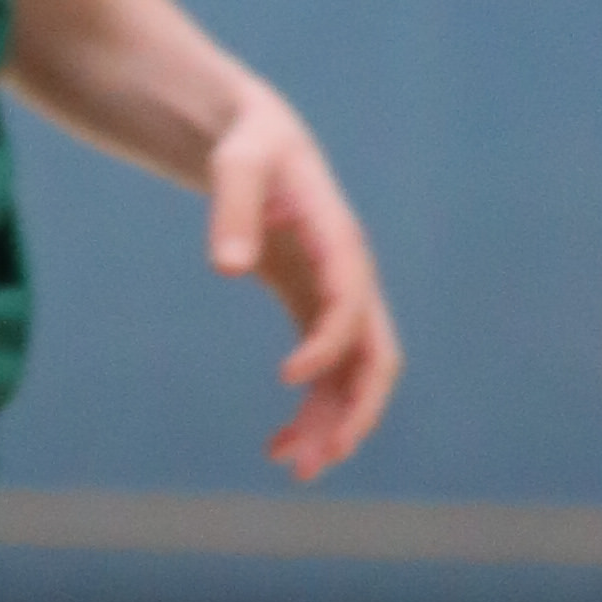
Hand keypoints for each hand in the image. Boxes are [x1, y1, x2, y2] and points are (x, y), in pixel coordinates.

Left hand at [205, 84, 400, 478]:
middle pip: (375, 354)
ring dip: (332, 424)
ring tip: (292, 468)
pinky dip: (311, 409)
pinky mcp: (314, 309)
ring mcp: (337, 296)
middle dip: (354, 409)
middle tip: (318, 458)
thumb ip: (233, 205)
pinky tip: (277, 446)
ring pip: (353, 376)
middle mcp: (350, 274)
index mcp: (338, 236)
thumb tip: (226, 269)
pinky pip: (328, 372)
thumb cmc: (245, 139)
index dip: (327, 341)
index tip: (285, 376)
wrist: (253, 133)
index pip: (349, 299)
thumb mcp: (235, 158)